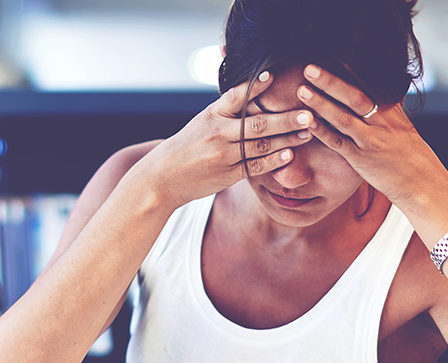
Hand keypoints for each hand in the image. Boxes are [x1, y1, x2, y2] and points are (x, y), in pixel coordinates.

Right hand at [137, 72, 314, 208]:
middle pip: (256, 124)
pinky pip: (255, 166)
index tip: (273, 76)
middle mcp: (218, 134)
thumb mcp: (201, 122)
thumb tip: (254, 90)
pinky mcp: (228, 174)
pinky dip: (273, 161)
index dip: (254, 87)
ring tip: (307, 132)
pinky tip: (289, 154)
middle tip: (307, 113)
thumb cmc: (186, 146)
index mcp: (211, 116)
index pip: (234, 97)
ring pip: (260, 146)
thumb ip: (225, 110)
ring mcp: (224, 155)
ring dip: (287, 139)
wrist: (163, 177)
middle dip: (285, 119)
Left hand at [297, 64, 447, 209]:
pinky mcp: (361, 158)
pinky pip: (338, 142)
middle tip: (309, 68)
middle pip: (353, 96)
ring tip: (301, 91)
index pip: (365, 85)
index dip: (345, 72)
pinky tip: (307, 122)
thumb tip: (377, 87)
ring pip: (342, 118)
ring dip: (320, 103)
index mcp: (390, 109)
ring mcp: (370, 140)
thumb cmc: (407, 153)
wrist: (420, 181)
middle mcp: (381, 121)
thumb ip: (385, 107)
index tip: (327, 58)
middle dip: (330, 81)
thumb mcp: (400, 124)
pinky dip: (322, 131)